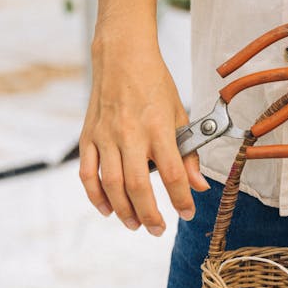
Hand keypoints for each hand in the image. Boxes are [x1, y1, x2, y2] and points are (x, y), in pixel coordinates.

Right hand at [79, 28, 208, 235]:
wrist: (121, 57)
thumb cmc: (154, 83)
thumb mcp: (179, 113)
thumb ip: (188, 153)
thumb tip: (198, 186)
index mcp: (158, 127)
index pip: (172, 173)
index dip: (181, 199)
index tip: (187, 213)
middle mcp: (130, 133)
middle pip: (138, 186)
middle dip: (150, 214)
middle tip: (157, 230)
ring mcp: (106, 136)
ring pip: (112, 184)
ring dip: (124, 211)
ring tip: (136, 224)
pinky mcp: (89, 136)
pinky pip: (88, 173)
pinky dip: (95, 195)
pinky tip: (107, 209)